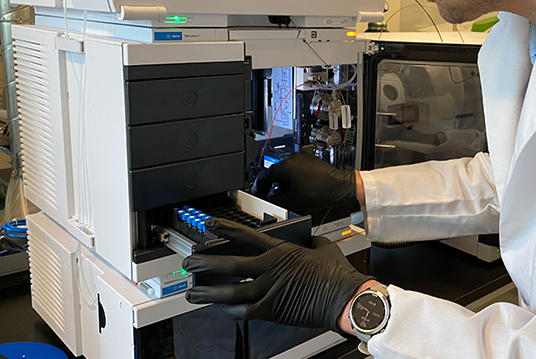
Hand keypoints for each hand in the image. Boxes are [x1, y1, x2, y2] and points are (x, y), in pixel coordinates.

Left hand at [183, 217, 370, 331]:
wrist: (344, 298)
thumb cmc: (336, 274)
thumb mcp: (321, 248)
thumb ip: (308, 242)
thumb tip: (306, 240)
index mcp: (281, 251)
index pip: (246, 236)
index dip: (225, 229)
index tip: (210, 225)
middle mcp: (271, 269)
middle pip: (230, 265)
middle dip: (206, 263)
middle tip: (191, 263)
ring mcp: (270, 291)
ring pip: (231, 291)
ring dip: (209, 292)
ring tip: (193, 292)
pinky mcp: (273, 310)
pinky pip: (244, 311)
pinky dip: (230, 310)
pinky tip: (221, 308)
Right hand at [252, 152, 357, 213]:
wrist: (339, 187)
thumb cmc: (321, 191)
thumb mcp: (293, 201)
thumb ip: (276, 201)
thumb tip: (268, 201)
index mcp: (285, 165)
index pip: (265, 177)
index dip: (260, 189)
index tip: (259, 195)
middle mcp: (293, 158)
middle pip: (276, 173)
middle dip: (274, 187)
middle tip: (275, 198)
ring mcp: (302, 157)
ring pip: (286, 171)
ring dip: (285, 183)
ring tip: (291, 195)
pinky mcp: (310, 160)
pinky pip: (296, 169)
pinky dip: (294, 179)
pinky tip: (299, 189)